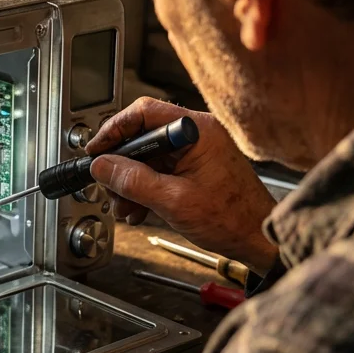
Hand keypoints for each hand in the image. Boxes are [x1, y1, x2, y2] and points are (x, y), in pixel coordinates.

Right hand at [87, 97, 278, 273]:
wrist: (258, 239)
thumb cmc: (233, 219)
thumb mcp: (173, 201)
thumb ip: (133, 181)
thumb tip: (102, 166)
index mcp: (196, 130)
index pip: (143, 113)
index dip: (113, 131)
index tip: (96, 151)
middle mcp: (195, 134)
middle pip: (141, 137)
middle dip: (121, 166)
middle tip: (109, 188)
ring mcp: (195, 150)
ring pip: (147, 158)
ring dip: (130, 183)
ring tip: (125, 207)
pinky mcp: (194, 167)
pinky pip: (158, 171)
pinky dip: (144, 189)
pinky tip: (138, 209)